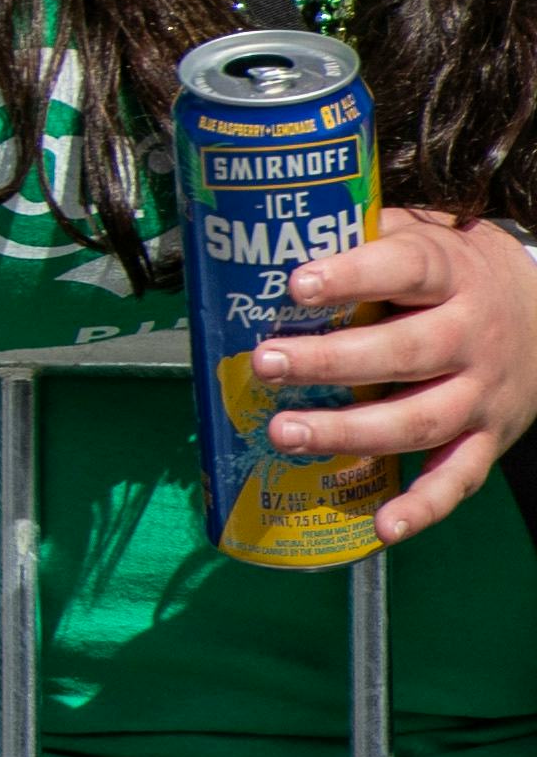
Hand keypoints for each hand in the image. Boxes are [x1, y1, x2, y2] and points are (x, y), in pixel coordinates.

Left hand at [254, 207, 536, 545]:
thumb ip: (359, 234)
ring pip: (421, 419)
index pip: (405, 270)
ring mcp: (484, 394)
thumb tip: (269, 229)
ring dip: (350, 433)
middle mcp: (472, 337)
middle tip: (266, 363)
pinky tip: (381, 527)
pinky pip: (457, 479)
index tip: (296, 285)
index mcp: (452, 276)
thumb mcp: (420, 236)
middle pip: (405, 352)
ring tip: (285, 433)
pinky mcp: (490, 439)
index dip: (352, 276)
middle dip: (332, 361)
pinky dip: (422, 507)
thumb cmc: (451, 273)